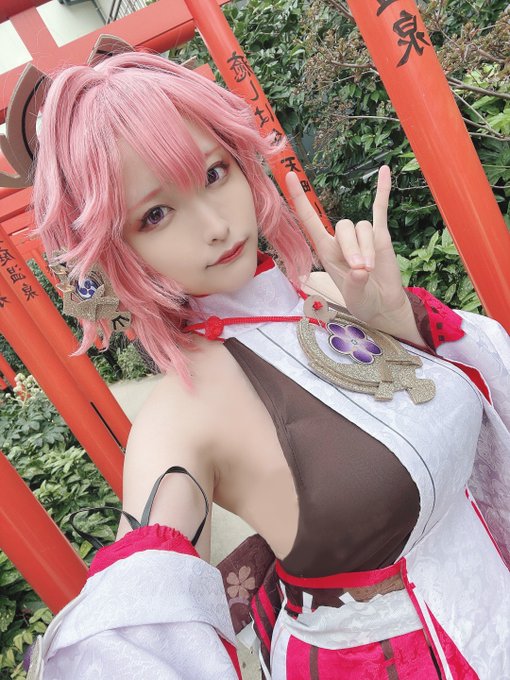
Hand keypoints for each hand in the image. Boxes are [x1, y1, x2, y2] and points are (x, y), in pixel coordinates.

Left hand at [286, 166, 419, 340]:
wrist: (383, 304)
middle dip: (353, 248)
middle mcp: (341, 241)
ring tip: (370, 269)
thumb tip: (361, 271)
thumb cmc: (362, 301)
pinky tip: (384, 171)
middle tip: (361, 270)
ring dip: (367, 247)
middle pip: (344, 227)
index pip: (310, 220)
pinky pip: (380, 210)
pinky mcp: (380, 235)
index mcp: (326, 251)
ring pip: (363, 227)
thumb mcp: (355, 296)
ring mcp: (361, 236)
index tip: (292, 177)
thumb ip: (355, 284)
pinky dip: (382, 191)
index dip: (300, 199)